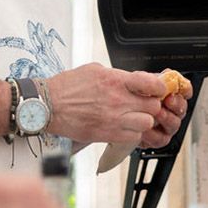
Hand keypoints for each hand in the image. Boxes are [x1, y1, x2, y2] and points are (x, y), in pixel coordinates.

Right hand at [46, 63, 186, 148]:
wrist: (49, 106)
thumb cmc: (67, 87)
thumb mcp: (94, 71)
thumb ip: (117, 76)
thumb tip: (133, 80)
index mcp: (115, 80)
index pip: (152, 84)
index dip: (159, 87)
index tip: (156, 88)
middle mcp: (117, 100)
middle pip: (152, 105)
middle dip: (150, 104)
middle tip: (143, 103)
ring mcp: (114, 119)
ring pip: (146, 122)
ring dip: (143, 120)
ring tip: (133, 116)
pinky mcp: (108, 134)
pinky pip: (133, 137)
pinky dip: (132, 133)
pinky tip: (124, 127)